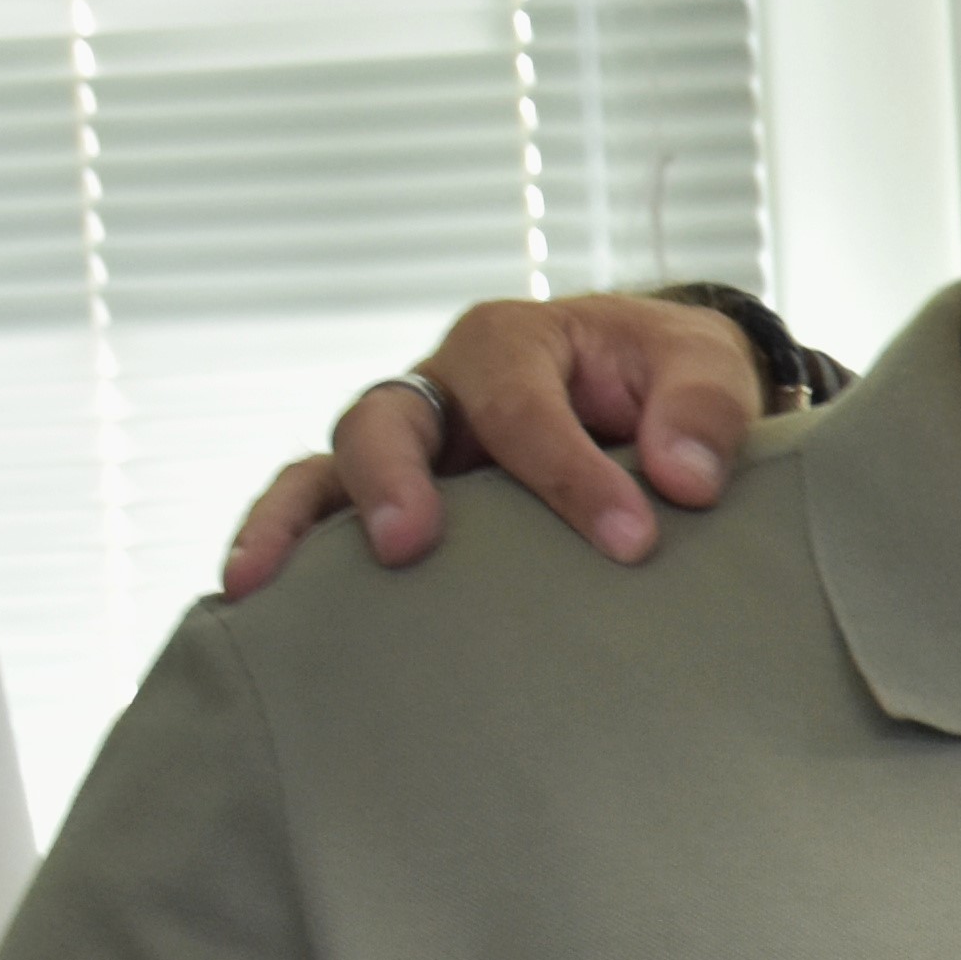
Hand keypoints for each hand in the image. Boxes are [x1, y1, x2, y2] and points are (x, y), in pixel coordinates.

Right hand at [219, 291, 770, 593]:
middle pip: (384, 420)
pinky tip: (254, 616)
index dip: (569, 476)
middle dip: (389, 479)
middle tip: (407, 543)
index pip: (522, 407)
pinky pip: (321, 526)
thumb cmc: (669, 380)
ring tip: (261, 586)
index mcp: (511, 343)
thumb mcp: (706, 370)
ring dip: (294, 525)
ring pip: (324, 473)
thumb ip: (704, 410)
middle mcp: (438, 390)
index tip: (632, 541)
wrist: (651, 399)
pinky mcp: (394, 506)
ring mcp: (406, 453)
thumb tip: (684, 479)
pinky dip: (287, 563)